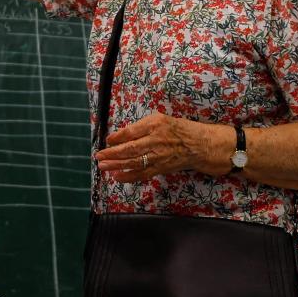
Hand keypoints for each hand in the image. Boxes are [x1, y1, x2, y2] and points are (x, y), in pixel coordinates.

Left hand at [94, 111, 209, 182]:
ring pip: (135, 163)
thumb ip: (140, 127)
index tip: (107, 140)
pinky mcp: (162, 168)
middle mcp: (156, 140)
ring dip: (117, 165)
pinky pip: (143, 173)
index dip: (117, 137)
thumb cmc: (176, 129)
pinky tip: (117, 177)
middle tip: (98, 156)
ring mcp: (159, 156)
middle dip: (112, 154)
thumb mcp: (159, 120)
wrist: (199, 145)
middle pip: (131, 149)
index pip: (131, 131)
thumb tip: (118, 137)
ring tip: (103, 166)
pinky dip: (129, 176)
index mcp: (155, 125)